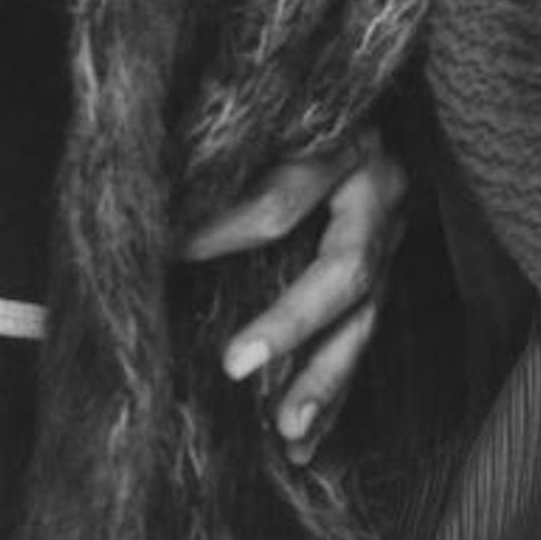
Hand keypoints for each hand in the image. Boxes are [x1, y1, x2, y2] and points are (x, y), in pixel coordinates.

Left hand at [176, 127, 408, 462]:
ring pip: (366, 318)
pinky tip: (305, 445)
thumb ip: (230, 154)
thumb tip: (149, 202)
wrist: (376, 94)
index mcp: (342, 143)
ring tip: (286, 432)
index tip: (166, 260)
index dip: (222, 233)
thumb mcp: (274, 115)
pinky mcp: (392, 271)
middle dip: (289, 324)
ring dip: (324, 379)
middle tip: (234, 365)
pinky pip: (367, 339)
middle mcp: (377, 191)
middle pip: (342, 269)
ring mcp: (392, 236)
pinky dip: (337, 394)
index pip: (282, 200)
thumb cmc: (297, 106)